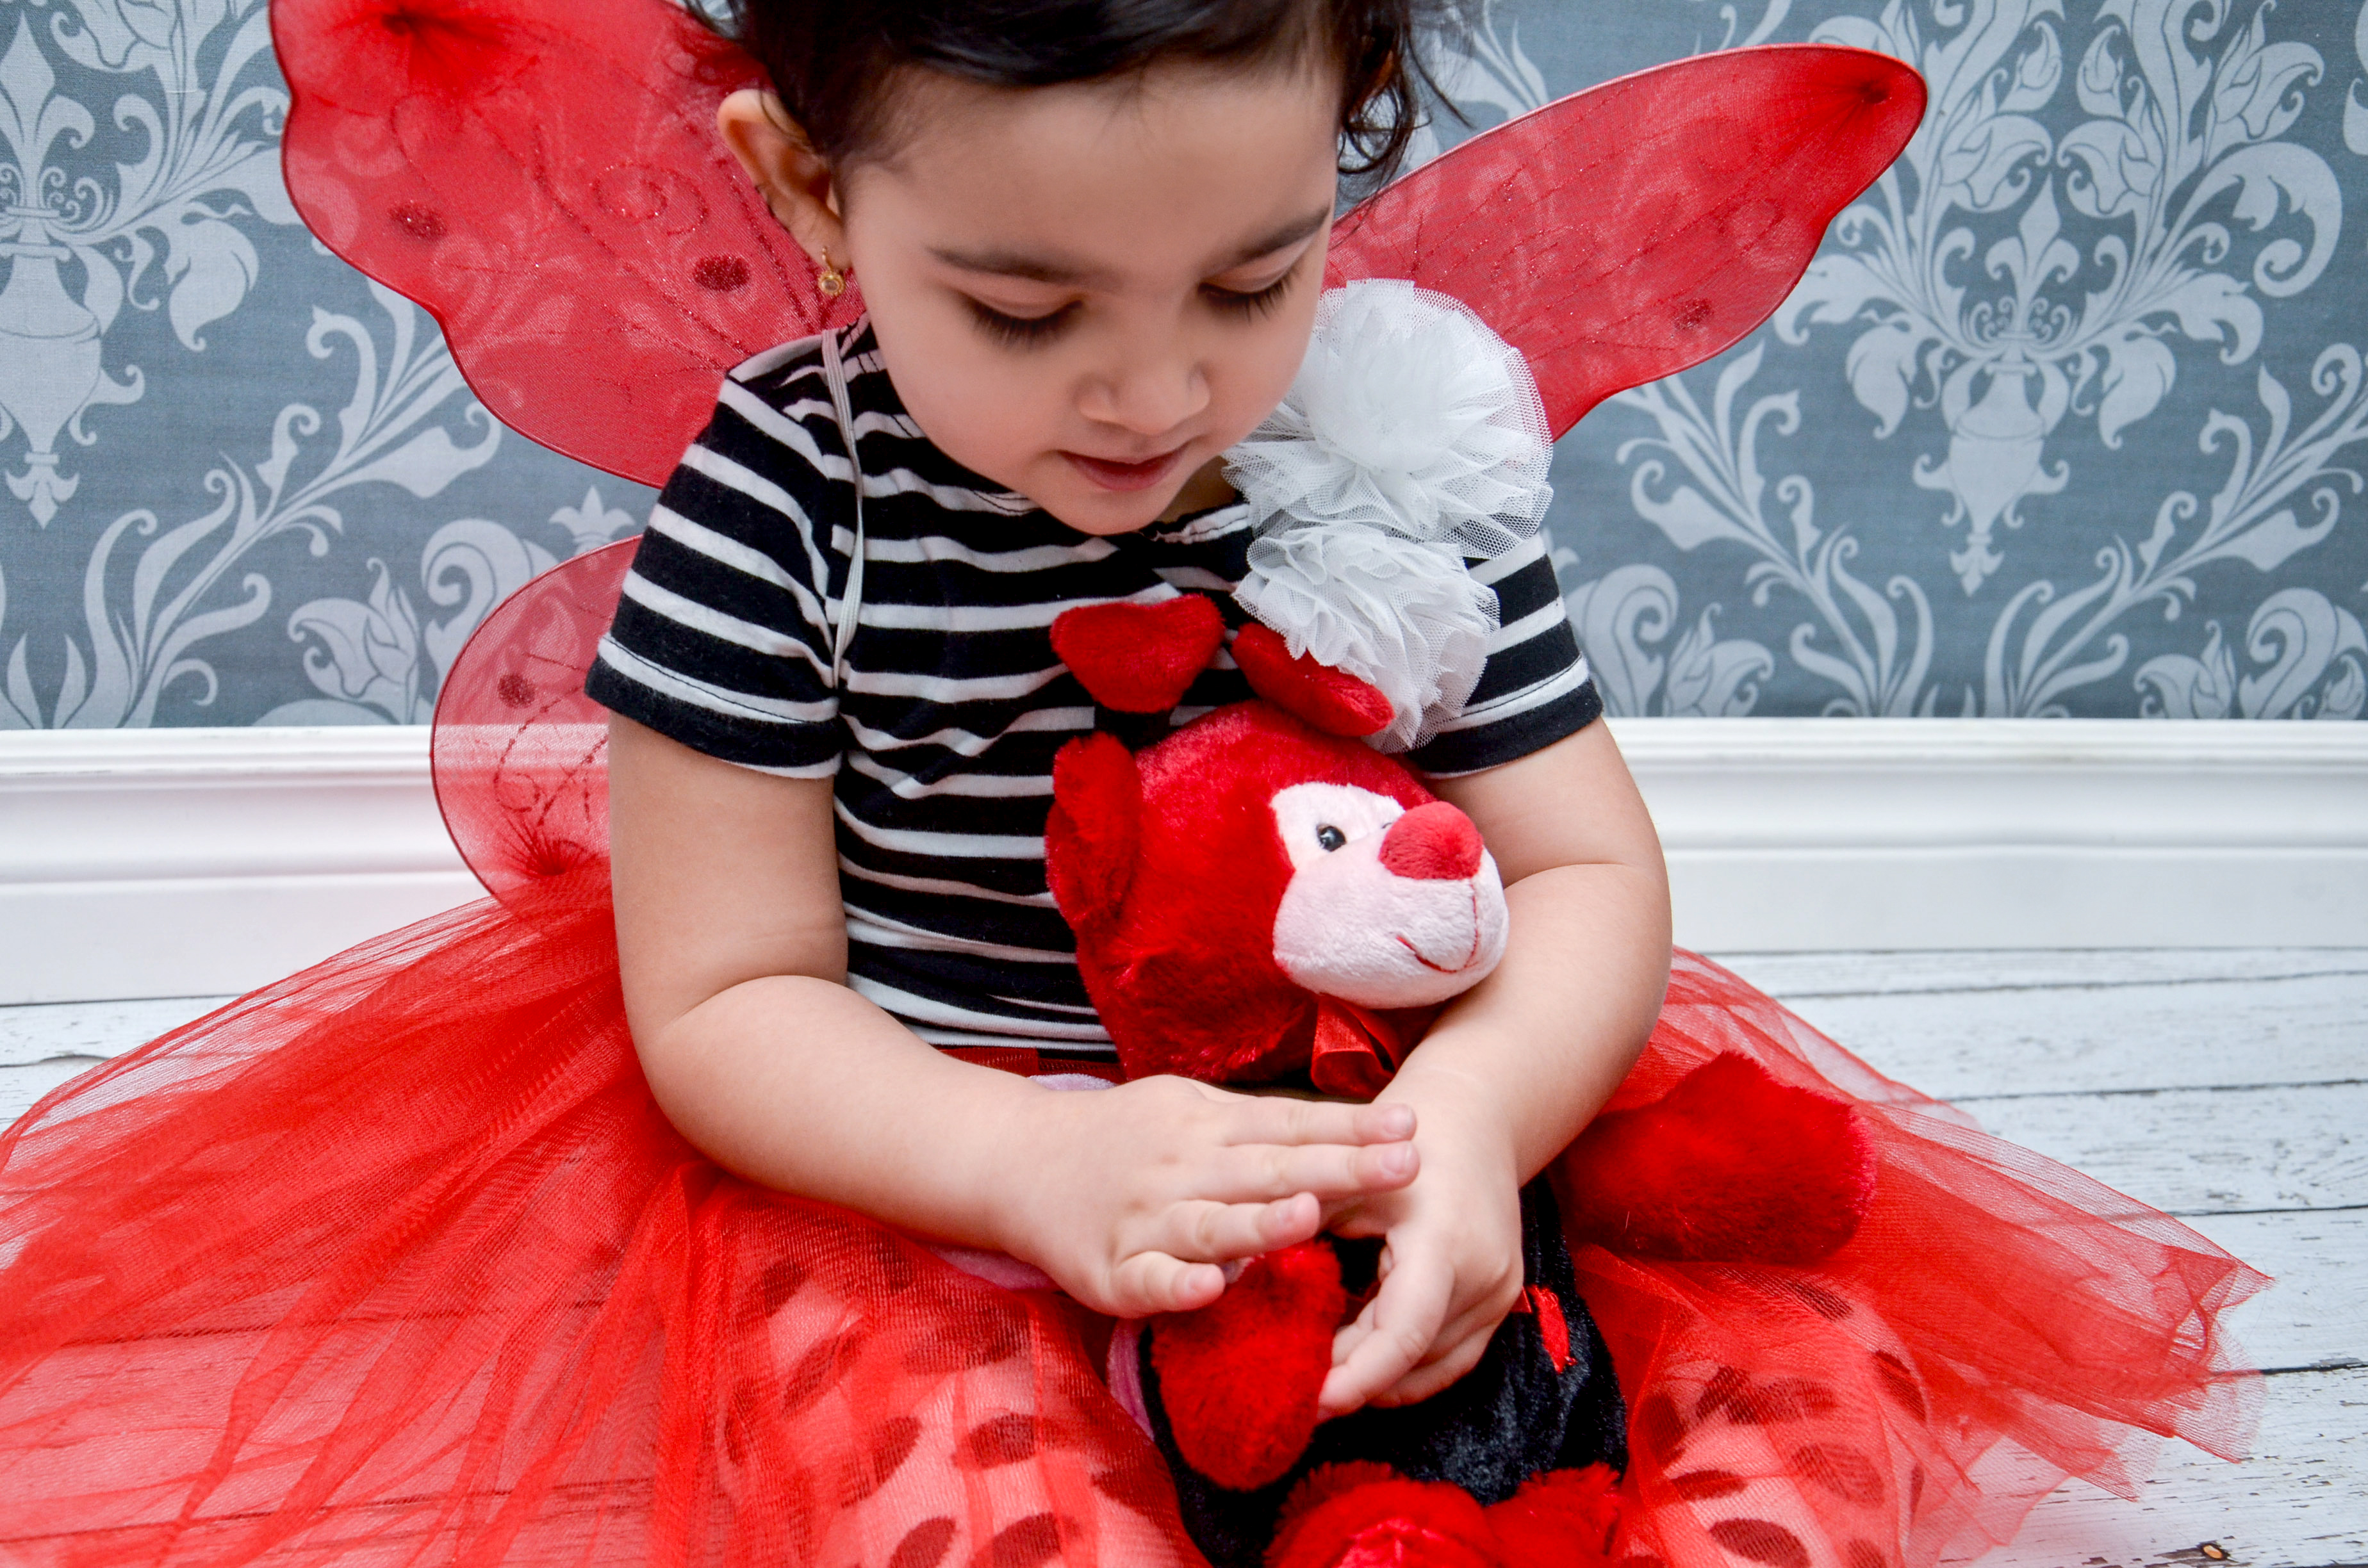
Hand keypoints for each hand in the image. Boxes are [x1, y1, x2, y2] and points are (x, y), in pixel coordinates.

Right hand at [999, 1076, 1420, 1318]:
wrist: (1019, 1161)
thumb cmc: (1124, 1138)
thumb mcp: (1190, 1109)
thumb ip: (1256, 1125)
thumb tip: (1341, 1126)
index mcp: (1207, 1125)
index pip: (1291, 1124)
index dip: (1351, 1127)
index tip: (1411, 1126)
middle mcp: (1183, 1167)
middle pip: (1269, 1169)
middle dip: (1340, 1167)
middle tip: (1405, 1166)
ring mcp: (1146, 1219)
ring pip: (1212, 1224)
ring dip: (1263, 1223)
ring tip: (1313, 1216)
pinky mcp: (1111, 1270)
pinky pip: (1150, 1281)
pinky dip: (1180, 1285)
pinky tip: (1214, 1287)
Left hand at [1317, 1099, 1524, 1416]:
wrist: (1473, 1117)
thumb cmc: (1392, 1137)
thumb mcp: (1339, 1175)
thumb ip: (1298, 1228)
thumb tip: (1235, 1281)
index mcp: (1445, 1241)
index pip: (1401, 1335)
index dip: (1354, 1378)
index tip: (1307, 1401)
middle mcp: (1484, 1276)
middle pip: (1415, 1361)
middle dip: (1356, 1383)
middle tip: (1298, 1394)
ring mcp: (1501, 1293)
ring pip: (1435, 1370)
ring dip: (1379, 1379)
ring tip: (1323, 1375)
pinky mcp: (1502, 1300)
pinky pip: (1453, 1356)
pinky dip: (1406, 1364)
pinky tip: (1362, 1353)